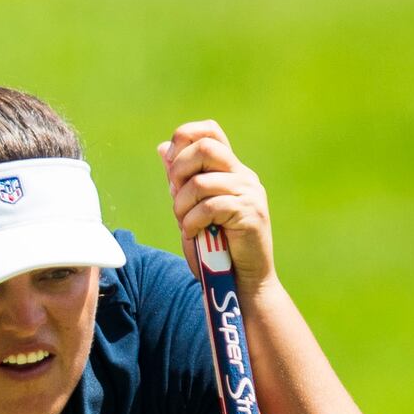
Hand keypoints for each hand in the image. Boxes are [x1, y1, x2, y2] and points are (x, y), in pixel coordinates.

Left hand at [158, 120, 275, 294]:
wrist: (243, 282)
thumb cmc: (216, 249)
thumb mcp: (192, 209)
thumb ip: (182, 181)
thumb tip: (163, 149)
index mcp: (231, 170)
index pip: (211, 131)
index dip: (185, 137)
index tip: (171, 163)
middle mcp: (243, 176)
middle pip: (205, 147)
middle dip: (179, 170)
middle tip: (175, 196)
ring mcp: (250, 193)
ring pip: (202, 181)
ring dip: (182, 204)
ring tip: (184, 223)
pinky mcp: (250, 214)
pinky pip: (210, 207)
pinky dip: (192, 222)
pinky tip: (193, 234)